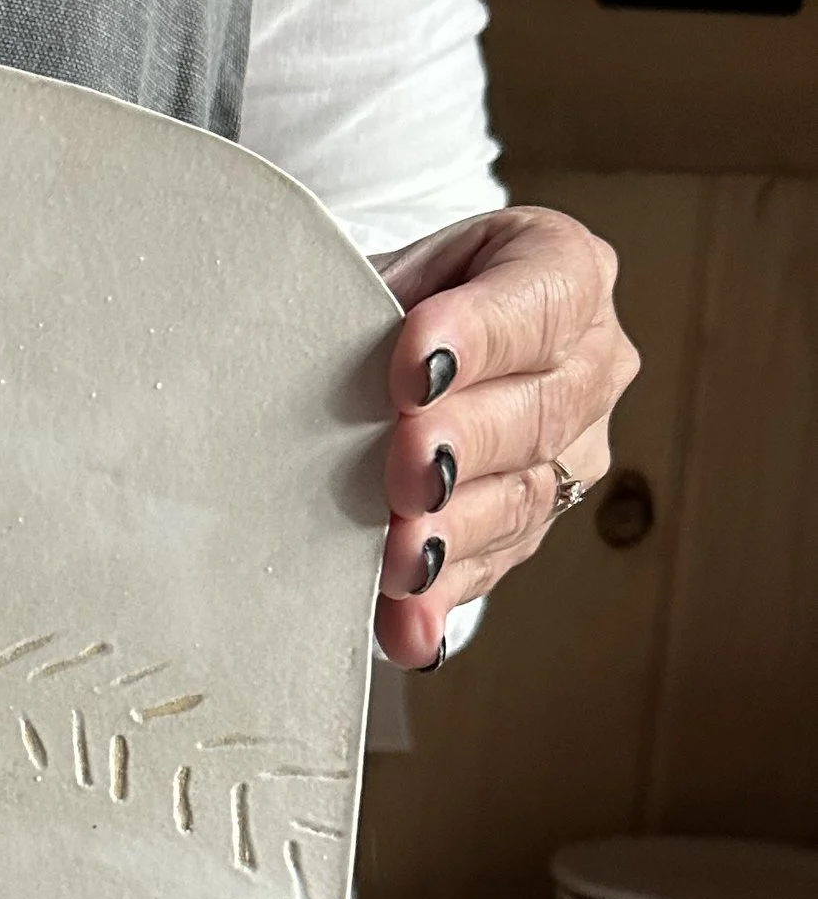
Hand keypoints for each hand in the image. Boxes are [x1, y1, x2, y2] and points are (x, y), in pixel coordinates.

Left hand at [372, 207, 638, 669]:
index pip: (540, 298)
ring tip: (398, 559)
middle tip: (405, 471)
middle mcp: (589, 362)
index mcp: (563, 270)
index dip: (479, 336)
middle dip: (463, 444)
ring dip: (452, 534)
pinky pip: (489, 564)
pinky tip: (406, 628)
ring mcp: (574, 449)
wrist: (395, 349)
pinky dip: (439, 598)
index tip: (411, 367)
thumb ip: (364, 306)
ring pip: (520, 497)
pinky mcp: (533, 522)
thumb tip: (310, 351)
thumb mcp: (377, 274)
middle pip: (538, 410)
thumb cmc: (384, 298)